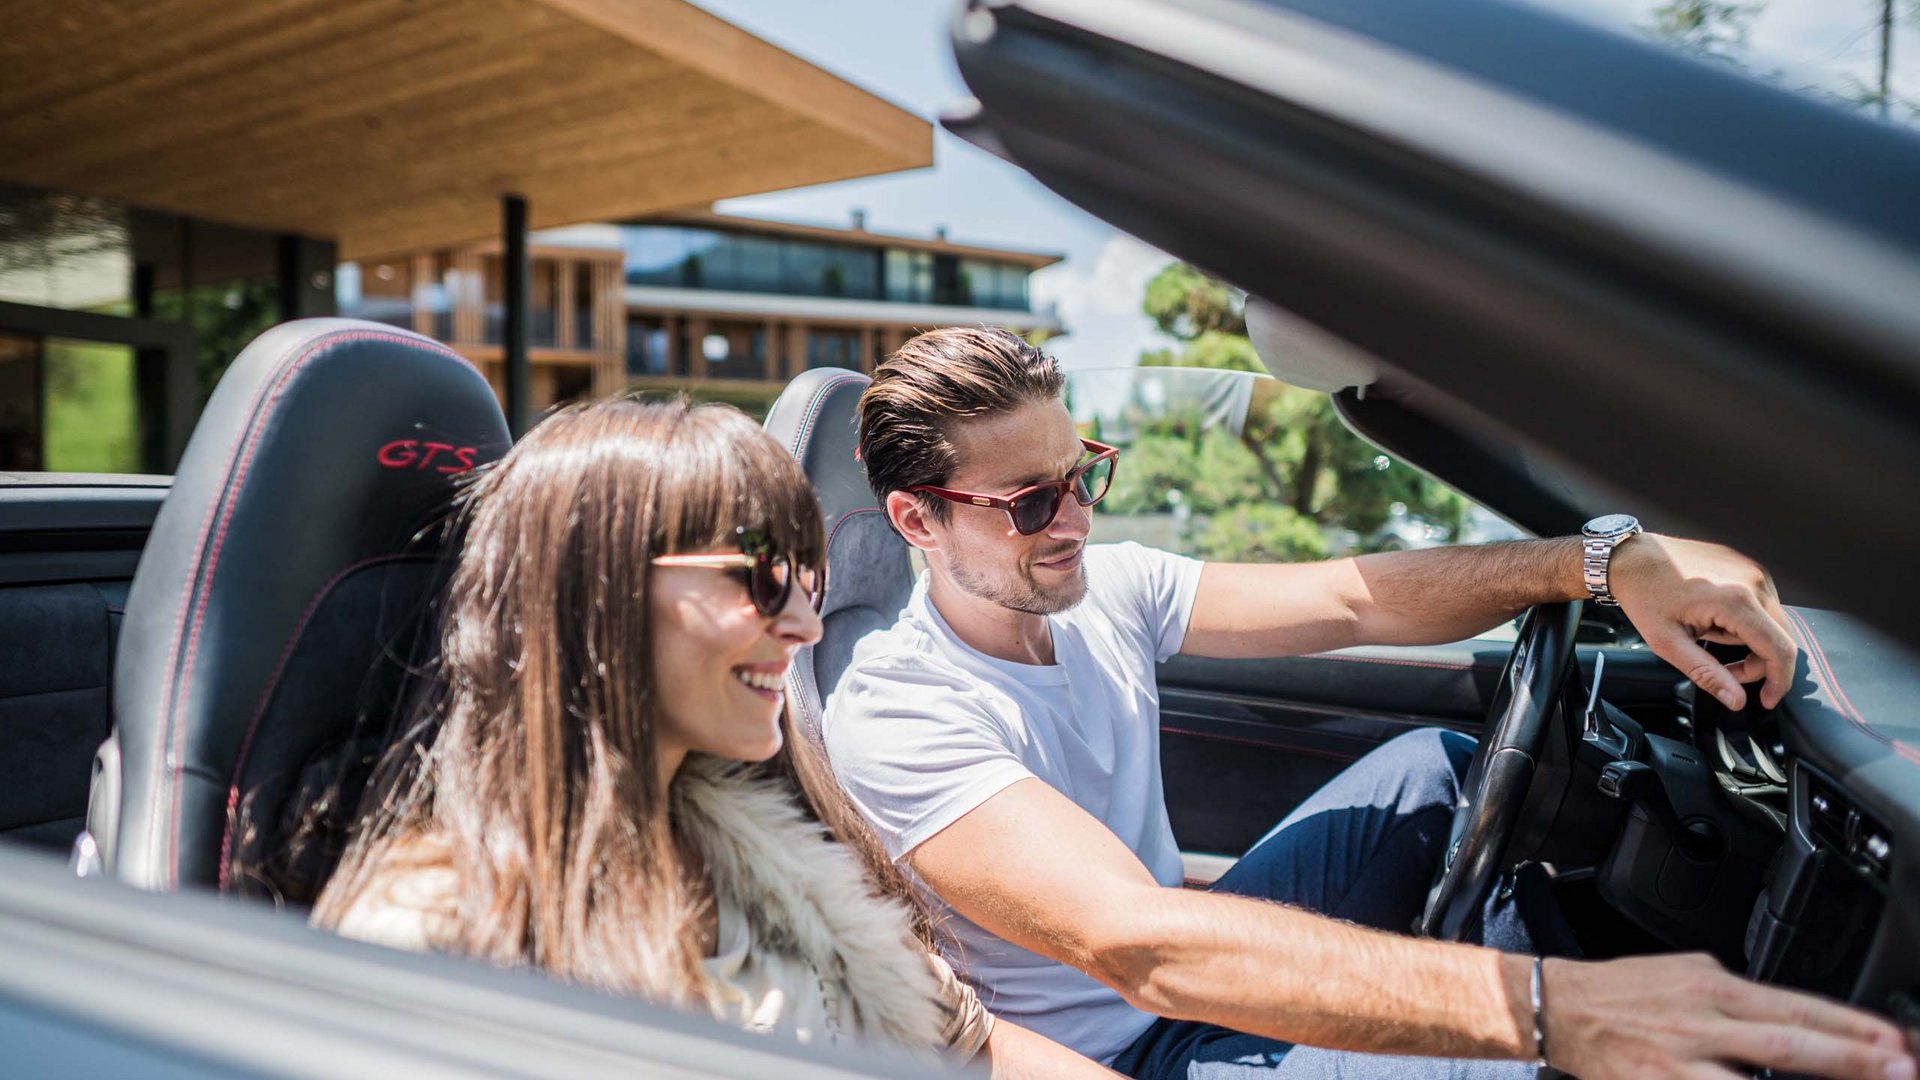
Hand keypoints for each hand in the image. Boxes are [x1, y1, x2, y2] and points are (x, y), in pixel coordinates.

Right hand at [1546, 953, 1914, 1079]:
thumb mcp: (1687, 971)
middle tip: (1900, 1068)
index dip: (1850, 1025)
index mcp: (1713, 990)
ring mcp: (1682, 1063)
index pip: (1797, 1006)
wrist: (1558, 1008)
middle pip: (1789, 1044)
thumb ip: (1737, 992)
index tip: (1893, 1040)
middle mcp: (1702, 1026)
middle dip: (1850, 1059)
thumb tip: (1784, 1010)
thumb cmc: (1622, 990)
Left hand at [1608, 533, 1796, 710]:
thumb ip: (1707, 674)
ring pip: (1772, 623)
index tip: (1767, 699)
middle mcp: (1753, 582)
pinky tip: (1715, 619)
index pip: (1780, 650)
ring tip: (1709, 635)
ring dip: (1751, 641)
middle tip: (1728, 672)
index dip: (1780, 681)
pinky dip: (1747, 622)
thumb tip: (1737, 700)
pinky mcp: (1748, 566)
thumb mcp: (1668, 643)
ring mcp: (1753, 570)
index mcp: (1736, 600)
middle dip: (1760, 664)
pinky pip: (1762, 605)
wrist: (1633, 556)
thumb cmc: (1645, 594)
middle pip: (1781, 638)